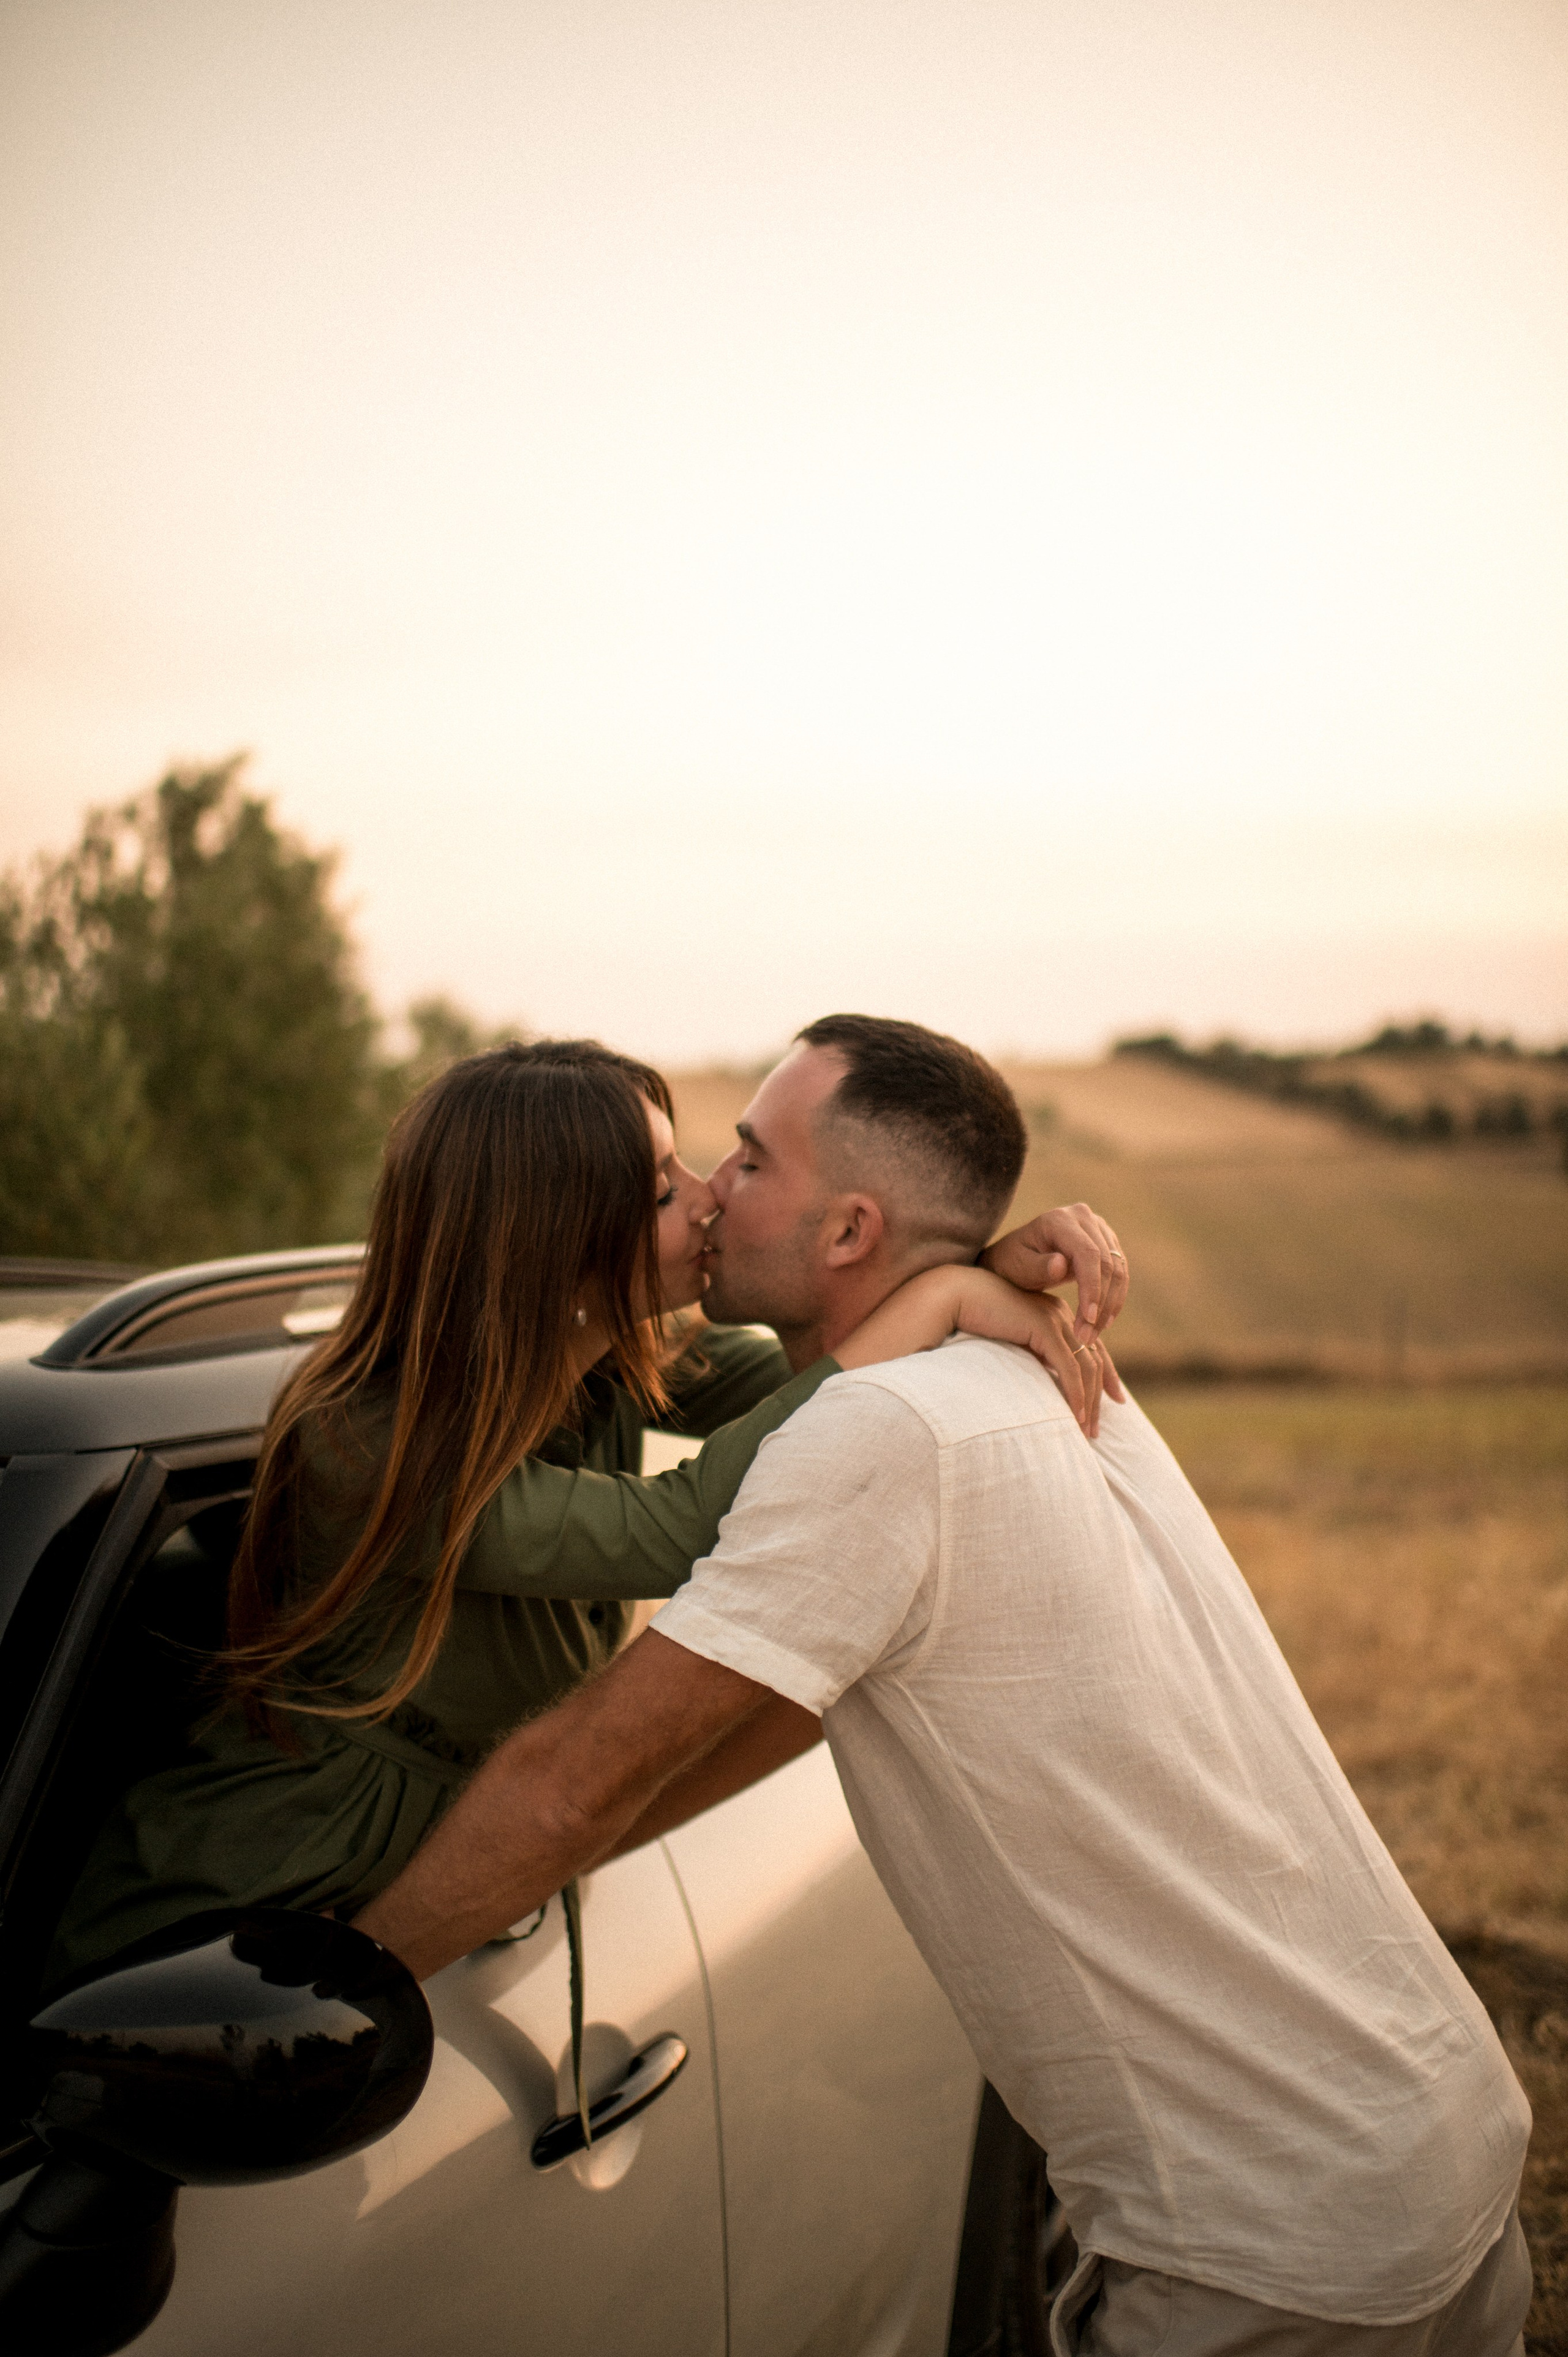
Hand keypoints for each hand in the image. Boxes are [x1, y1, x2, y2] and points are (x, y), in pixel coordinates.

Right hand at [836, 1265, 1113, 1435]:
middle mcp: (1060, 1313)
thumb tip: (1034, 1381)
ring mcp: (1054, 1318)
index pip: (1090, 1347)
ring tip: (1086, 1431)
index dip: (1105, 1375)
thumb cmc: (969, 1321)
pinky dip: (1076, 1394)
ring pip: (1086, 1366)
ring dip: (1089, 1402)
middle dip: (1101, 1395)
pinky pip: (1068, 1367)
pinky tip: (1075, 1415)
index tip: (1114, 1398)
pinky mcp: (1043, 1327)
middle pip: (1095, 1358)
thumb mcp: (1007, 1341)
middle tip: (1097, 1429)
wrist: (950, 1296)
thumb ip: (1025, 1354)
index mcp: (1053, 1313)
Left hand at [981, 1203, 1128, 1344]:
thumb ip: (1037, 1266)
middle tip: (1087, 1337)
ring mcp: (1097, 1227)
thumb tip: (1061, 1263)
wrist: (1014, 1258)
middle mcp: (1082, 1216)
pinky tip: (1102, 1322)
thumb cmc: (1011, 1263)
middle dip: (1101, 1303)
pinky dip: (1113, 1298)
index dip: (1092, 1287)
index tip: (1088, 1319)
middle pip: (1107, 1262)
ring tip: (1093, 1334)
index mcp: (1059, 1220)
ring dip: (1110, 1305)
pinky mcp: (1105, 1241)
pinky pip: (1119, 1271)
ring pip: (1118, 1268)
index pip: (1088, 1253)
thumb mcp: (1017, 1267)